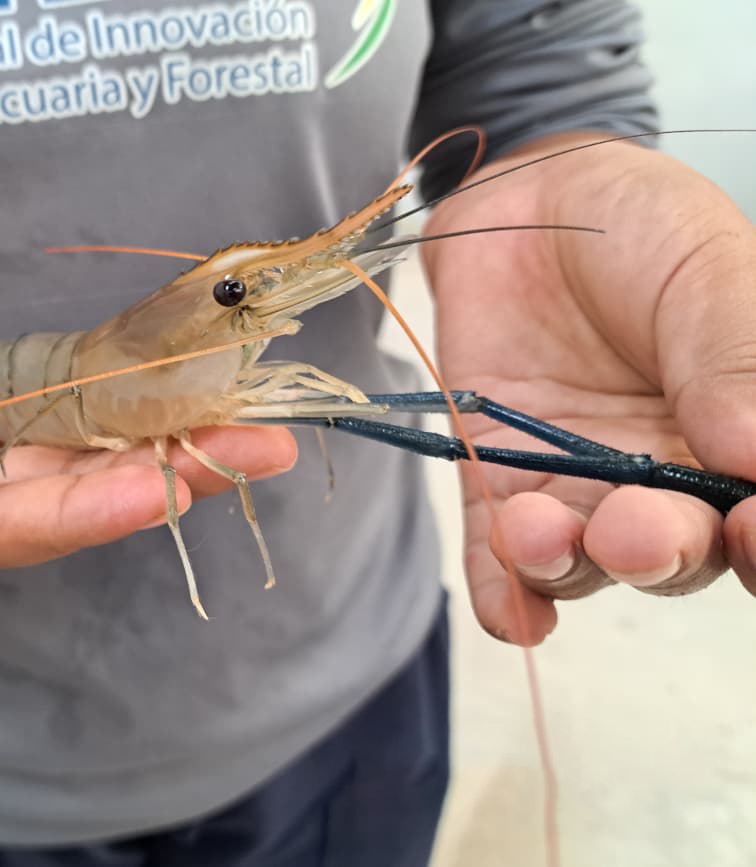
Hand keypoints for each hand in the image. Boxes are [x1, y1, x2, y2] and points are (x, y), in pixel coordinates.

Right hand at [0, 360, 296, 577]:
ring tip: (250, 405)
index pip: (5, 529)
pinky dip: (115, 395)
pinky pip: (58, 413)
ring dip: (165, 430)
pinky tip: (173, 375)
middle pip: (76, 493)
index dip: (87, 507)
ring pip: (83, 450)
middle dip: (170, 469)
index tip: (165, 483)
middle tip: (263, 440)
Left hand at [422, 131, 755, 644]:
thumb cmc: (640, 230)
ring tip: (541, 535)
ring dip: (564, 563)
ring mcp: (575, 485)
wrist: (527, 201)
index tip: (753, 529)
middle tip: (637, 533)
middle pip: (673, 550)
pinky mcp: (497, 478)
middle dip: (658, 552)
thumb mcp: (705, 272)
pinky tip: (511, 613)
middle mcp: (664, 478)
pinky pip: (498, 554)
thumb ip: (733, 357)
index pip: (755, 517)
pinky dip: (504, 588)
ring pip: (582, 560)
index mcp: (736, 435)